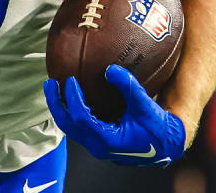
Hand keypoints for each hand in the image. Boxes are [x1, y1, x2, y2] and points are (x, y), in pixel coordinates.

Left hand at [43, 64, 185, 166]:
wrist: (166, 145)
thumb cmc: (157, 128)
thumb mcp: (145, 106)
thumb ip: (129, 87)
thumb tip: (110, 69)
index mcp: (107, 140)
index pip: (81, 119)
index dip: (73, 98)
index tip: (70, 79)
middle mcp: (98, 146)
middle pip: (67, 125)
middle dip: (56, 103)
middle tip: (50, 82)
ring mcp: (97, 145)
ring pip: (70, 127)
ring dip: (61, 107)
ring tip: (54, 87)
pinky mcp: (98, 140)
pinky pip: (78, 126)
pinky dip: (71, 110)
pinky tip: (71, 96)